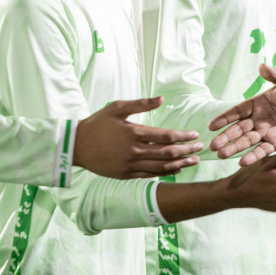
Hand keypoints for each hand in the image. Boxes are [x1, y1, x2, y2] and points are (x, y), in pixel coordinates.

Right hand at [75, 98, 201, 178]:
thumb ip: (141, 104)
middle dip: (187, 151)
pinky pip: (150, 175)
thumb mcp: (117, 108)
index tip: (194, 135)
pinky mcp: (125, 175)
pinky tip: (176, 169)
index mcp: (133, 133)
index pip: (166, 136)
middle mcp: (133, 151)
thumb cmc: (97, 124)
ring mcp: (129, 165)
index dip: (183, 136)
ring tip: (194, 161)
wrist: (76, 146)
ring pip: (161, 167)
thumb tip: (162, 99)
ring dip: (180, 164)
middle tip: (200, 148)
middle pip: (167, 153)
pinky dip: (165, 173)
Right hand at [208, 64, 275, 160]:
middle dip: (226, 137)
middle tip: (212, 145)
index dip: (225, 118)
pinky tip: (242, 162)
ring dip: (234, 148)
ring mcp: (267, 132)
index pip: (238, 111)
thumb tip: (262, 66)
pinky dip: (252, 156)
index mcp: (259, 104)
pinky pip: (262, 150)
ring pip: (247, 141)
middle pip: (239, 129)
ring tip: (221, 155)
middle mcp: (259, 119)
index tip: (212, 126)